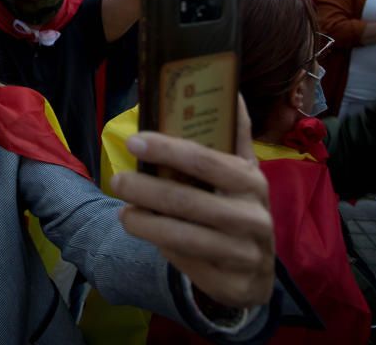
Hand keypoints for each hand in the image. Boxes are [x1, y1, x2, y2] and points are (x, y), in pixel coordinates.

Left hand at [110, 97, 274, 308]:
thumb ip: (235, 135)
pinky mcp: (233, 284)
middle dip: (145, 189)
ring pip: (183, 236)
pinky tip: (145, 234)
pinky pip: (187, 263)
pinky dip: (161, 248)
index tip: (134, 141)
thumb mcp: (244, 173)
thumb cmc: (239, 208)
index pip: (205, 160)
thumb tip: (234, 91)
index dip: (167, 149)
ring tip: (122, 212)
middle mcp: (252, 216)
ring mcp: (245, 253)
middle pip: (187, 200)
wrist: (258, 272)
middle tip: (117, 180)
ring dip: (145, 222)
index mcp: (251, 180)